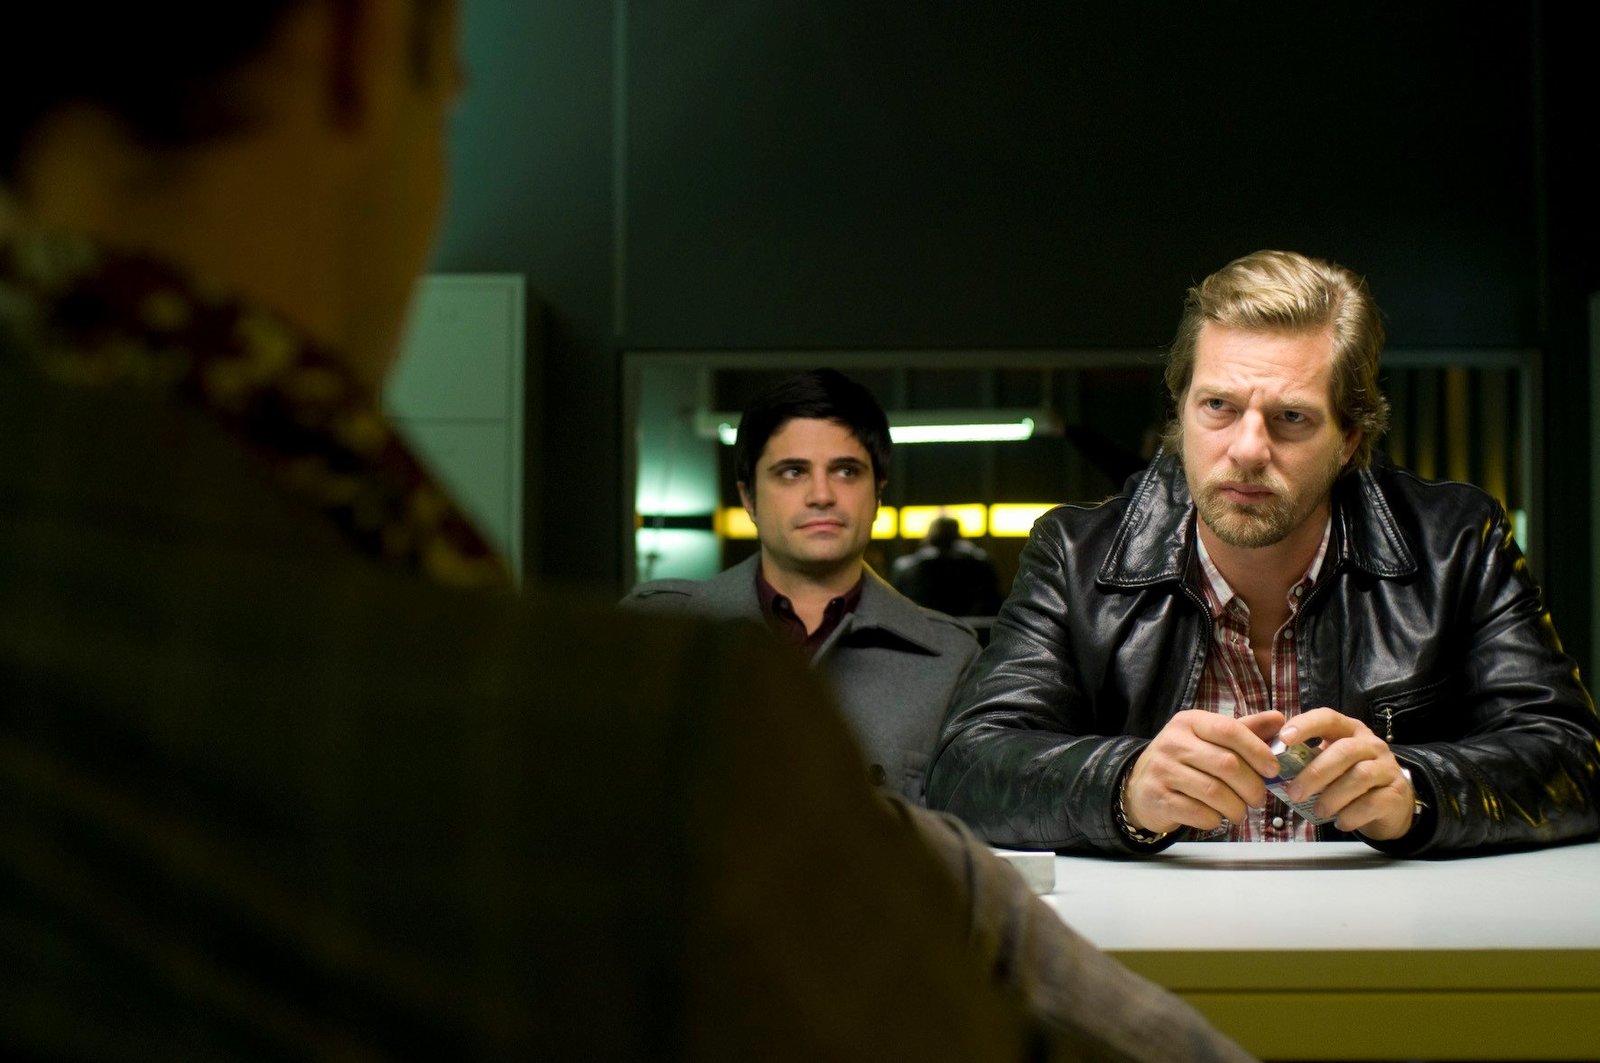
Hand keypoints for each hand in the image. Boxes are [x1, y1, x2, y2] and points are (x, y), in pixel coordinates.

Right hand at [1123, 710, 1284, 833]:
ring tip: (1239, 811)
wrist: (1139, 785)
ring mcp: (1162, 770)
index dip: (1258, 750)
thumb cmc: (1184, 760)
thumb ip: (1244, 730)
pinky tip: (1215, 816)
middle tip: (1258, 799)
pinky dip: (1215, 819)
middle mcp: (1173, 742)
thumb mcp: (1208, 739)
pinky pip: (1199, 813)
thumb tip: (1279, 719)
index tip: (1273, 770)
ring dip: (1236, 808)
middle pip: (1226, 764)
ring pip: (1215, 792)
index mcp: (1189, 722)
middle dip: (1252, 787)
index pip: (1229, 730)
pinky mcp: (1158, 798)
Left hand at [1278, 709, 1415, 839]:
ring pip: (1360, 776)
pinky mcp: (1396, 794)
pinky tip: (1339, 822)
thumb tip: (1269, 764)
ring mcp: (1387, 768)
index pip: (1328, 718)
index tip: (1284, 739)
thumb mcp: (1330, 762)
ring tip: (1318, 811)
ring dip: (1333, 796)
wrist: (1391, 803)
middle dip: (1315, 773)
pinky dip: (1351, 814)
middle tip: (1294, 793)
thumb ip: (1305, 759)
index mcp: (1350, 730)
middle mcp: (1371, 744)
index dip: (1306, 725)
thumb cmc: (1349, 778)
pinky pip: (1373, 803)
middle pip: (1344, 751)